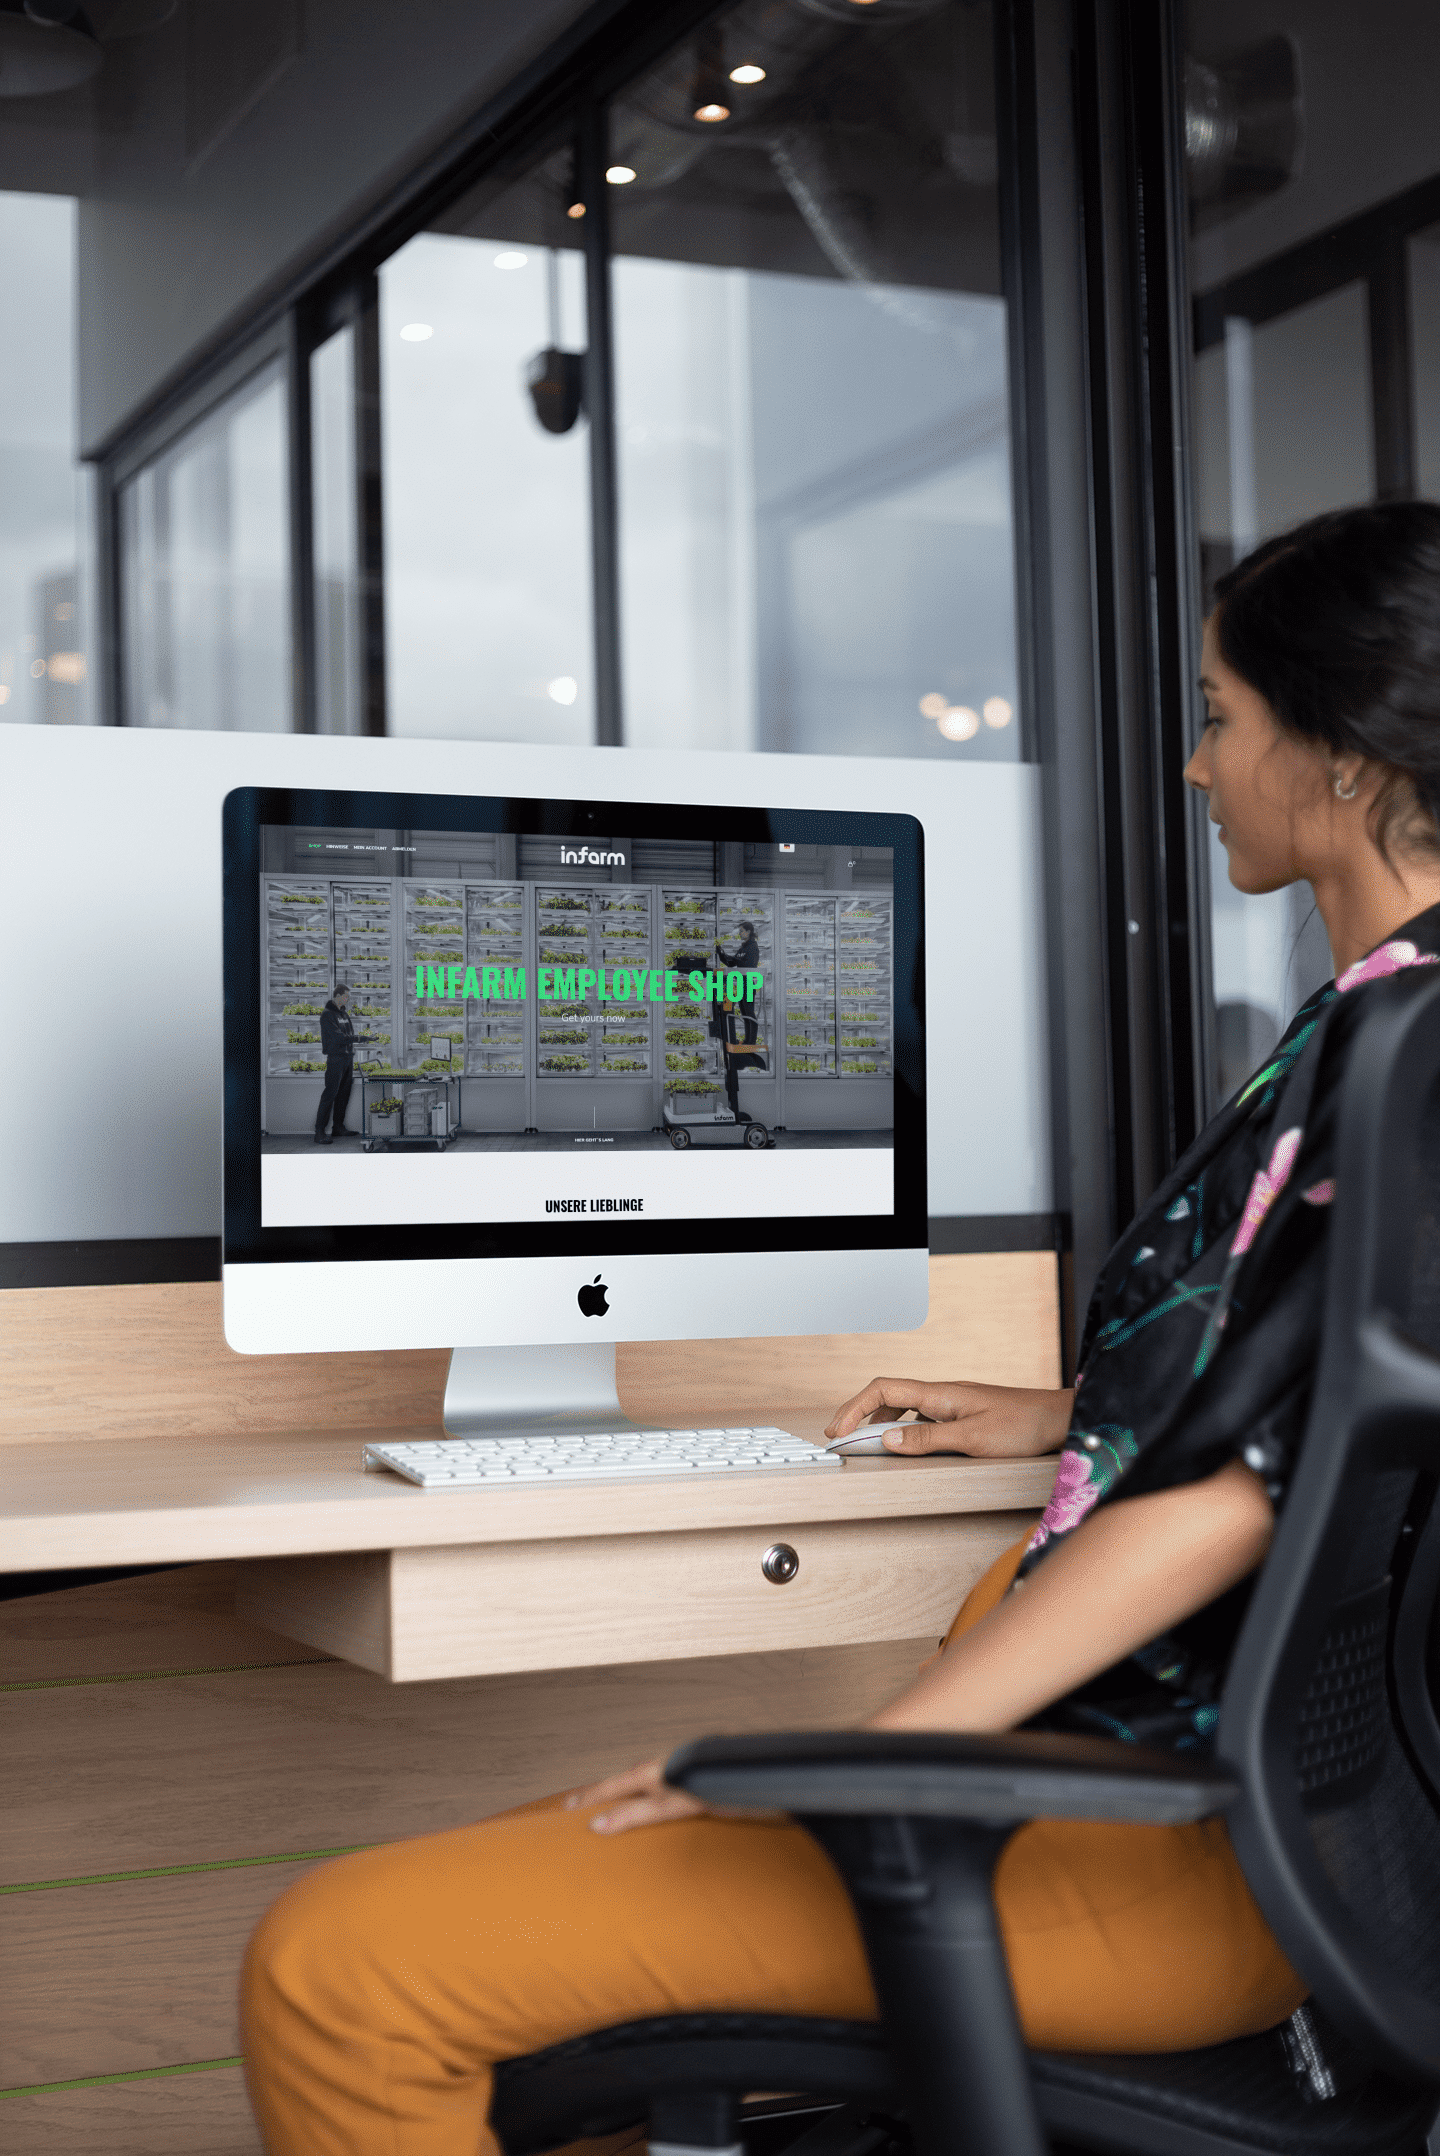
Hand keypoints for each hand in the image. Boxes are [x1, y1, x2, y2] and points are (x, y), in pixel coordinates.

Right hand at [564, 1756, 708, 1834]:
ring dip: (623, 1793)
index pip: (609, 1787)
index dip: (587, 1798)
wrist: (749, 1768)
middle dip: (600, 1792)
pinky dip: (644, 1793)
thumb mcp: (669, 1804)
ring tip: (610, 1805)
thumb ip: (635, 1814)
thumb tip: (598, 1825)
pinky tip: (652, 1801)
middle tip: (579, 1803)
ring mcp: (674, 1769)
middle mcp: (658, 1768)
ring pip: (641, 1781)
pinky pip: (658, 1783)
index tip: (566, 1806)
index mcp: (649, 1773)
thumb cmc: (712, 1783)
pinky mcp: (690, 1776)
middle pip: (622, 1781)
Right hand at [824, 1378, 1073, 1457]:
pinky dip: (903, 1425)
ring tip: (867, 1442)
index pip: (882, 1389)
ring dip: (880, 1419)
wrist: (1060, 1419)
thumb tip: (887, 1439)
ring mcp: (953, 1402)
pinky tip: (906, 1441)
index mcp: (940, 1394)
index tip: (838, 1431)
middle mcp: (943, 1393)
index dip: (853, 1407)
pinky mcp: (964, 1413)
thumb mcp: (973, 1438)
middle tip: (842, 1437)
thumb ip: (928, 1439)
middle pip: (887, 1393)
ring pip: (904, 1403)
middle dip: (859, 1413)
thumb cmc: (1024, 1426)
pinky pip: (922, 1414)